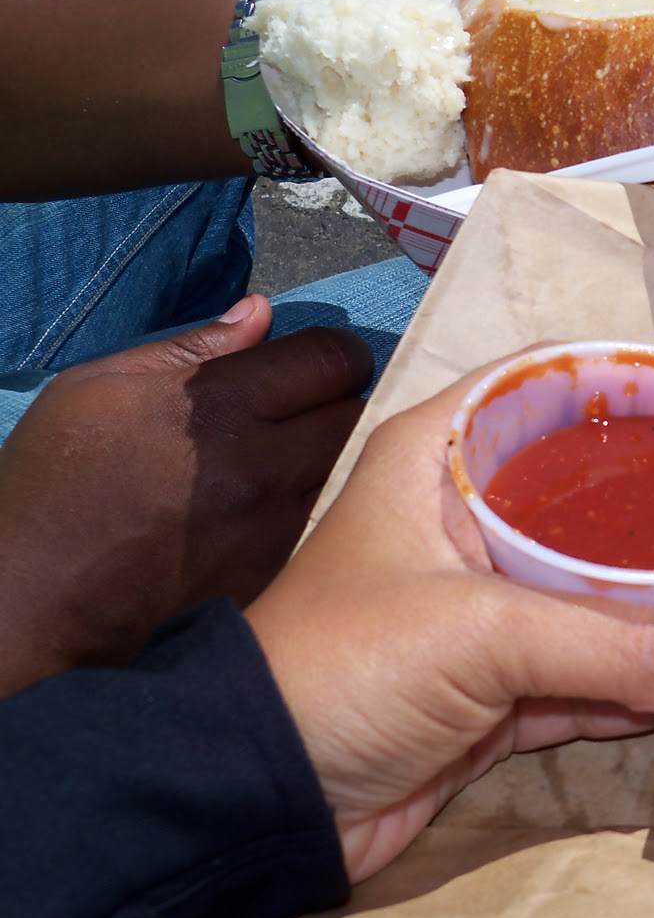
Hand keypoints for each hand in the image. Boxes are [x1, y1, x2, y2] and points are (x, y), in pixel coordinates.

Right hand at [0, 296, 370, 693]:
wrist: (28, 604)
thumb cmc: (49, 488)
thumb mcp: (95, 391)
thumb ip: (190, 349)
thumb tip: (261, 313)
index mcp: (217, 406)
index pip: (332, 358)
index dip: (335, 356)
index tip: (321, 368)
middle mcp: (260, 465)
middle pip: (357, 415)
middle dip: (341, 407)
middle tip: (311, 417)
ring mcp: (274, 528)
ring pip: (352, 474)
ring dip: (336, 463)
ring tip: (293, 468)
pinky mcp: (276, 578)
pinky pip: (328, 529)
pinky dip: (320, 515)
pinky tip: (278, 517)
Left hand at [245, 354, 653, 882]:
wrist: (259, 799)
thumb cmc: (350, 667)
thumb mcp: (484, 634)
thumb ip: (622, 648)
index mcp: (440, 460)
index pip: (544, 387)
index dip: (624, 387)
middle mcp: (467, 523)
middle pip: (587, 498)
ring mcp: (485, 611)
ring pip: (597, 596)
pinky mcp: (497, 691)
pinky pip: (591, 674)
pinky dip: (645, 683)